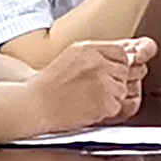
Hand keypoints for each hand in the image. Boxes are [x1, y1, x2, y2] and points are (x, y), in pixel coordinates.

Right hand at [23, 37, 152, 134]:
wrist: (35, 104)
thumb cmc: (48, 86)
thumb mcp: (71, 57)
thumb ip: (96, 55)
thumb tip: (122, 58)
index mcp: (89, 49)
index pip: (121, 52)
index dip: (118, 64)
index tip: (109, 73)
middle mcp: (98, 63)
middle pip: (124, 71)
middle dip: (114, 81)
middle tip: (94, 90)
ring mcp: (103, 82)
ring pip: (122, 89)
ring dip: (110, 97)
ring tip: (89, 99)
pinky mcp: (104, 102)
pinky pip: (117, 106)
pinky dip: (106, 111)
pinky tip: (88, 108)